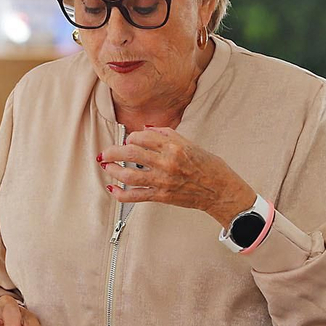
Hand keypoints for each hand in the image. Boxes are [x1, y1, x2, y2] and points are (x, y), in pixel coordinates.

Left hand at [100, 127, 254, 224]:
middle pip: (130, 154)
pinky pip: (136, 196)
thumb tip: (146, 129)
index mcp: (174, 146)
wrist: (220, 190)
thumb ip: (167, 135)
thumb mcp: (190, 143)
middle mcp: (166, 163)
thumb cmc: (209, 166)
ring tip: (106, 166)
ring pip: (128, 175)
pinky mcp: (161, 196)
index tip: (129, 140)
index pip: (142, 137)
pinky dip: (120, 194)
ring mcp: (162, 181)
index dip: (131, 137)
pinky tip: (113, 189)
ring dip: (113, 170)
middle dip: (112, 152)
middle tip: (105, 153)